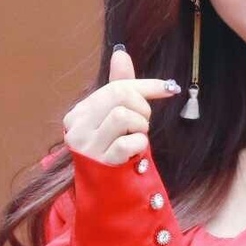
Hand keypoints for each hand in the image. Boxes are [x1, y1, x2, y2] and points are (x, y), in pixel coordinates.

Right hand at [62, 48, 180, 164]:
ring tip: (137, 136)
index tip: (169, 88)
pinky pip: (128, 141)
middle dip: (142, 107)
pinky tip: (136, 150)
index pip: (116, 87)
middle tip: (143, 123)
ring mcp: (87, 146)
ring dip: (141, 125)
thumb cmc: (111, 150)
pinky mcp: (101, 163)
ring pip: (123, 115)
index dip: (146, 86)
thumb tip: (121, 53)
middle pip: (120, 96)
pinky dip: (139, 143)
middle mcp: (77, 127)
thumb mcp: (112, 117)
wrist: (106, 192)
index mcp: (78, 113)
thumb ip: (118, 86)